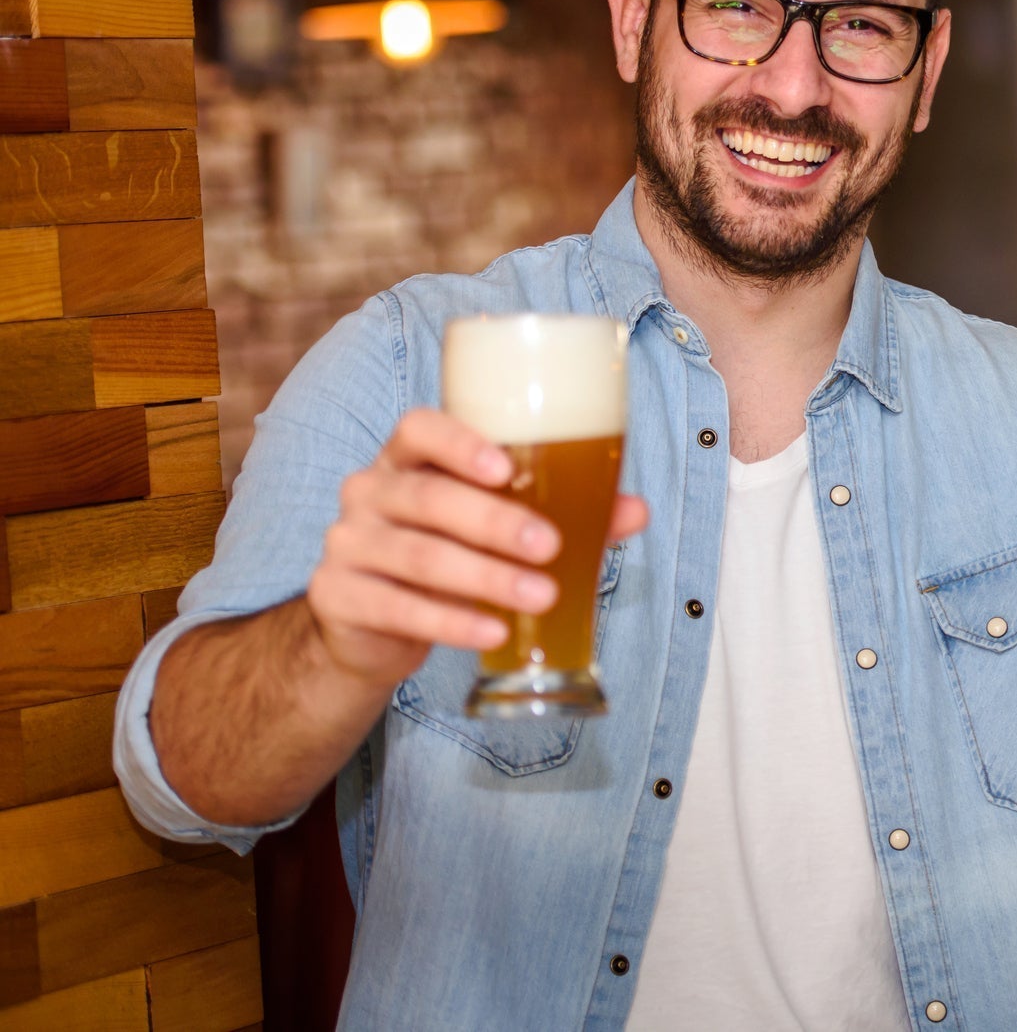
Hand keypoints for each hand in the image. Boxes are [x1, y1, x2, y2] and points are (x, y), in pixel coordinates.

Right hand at [306, 408, 648, 687]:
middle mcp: (369, 491)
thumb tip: (637, 510)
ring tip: (541, 596)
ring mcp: (346, 542)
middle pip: (429, 497)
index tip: (507, 467)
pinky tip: (493, 631)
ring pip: (419, 555)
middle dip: (495, 522)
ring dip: (486, 578)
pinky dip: (452, 620)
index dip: (460, 443)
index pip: (419, 428)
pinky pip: (397, 607)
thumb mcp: (495, 526)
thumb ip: (563, 511)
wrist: (369, 622)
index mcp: (407, 457)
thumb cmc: (448, 550)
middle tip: (551, 547)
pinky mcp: (337, 595)